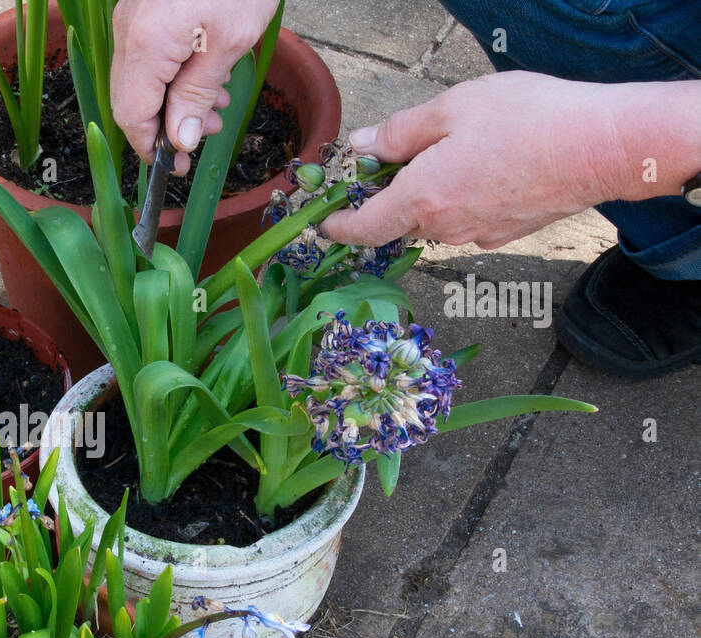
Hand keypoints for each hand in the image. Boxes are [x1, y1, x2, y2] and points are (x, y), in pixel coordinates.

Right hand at [111, 0, 280, 175]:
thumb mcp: (229, 43)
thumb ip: (198, 95)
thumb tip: (181, 141)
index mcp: (145, 44)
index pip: (132, 116)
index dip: (153, 148)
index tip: (178, 168)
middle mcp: (127, 31)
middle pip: (131, 100)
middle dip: (167, 125)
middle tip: (209, 133)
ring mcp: (131, 17)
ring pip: (139, 79)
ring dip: (174, 101)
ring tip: (216, 105)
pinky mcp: (143, 8)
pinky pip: (147, 54)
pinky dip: (172, 75)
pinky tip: (206, 74)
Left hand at [321, 72, 639, 249]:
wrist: (606, 147)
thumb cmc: (530, 119)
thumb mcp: (452, 108)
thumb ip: (400, 132)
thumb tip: (362, 146)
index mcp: (422, 199)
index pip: (363, 229)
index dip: (338, 226)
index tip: (324, 222)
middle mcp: (444, 228)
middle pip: (399, 220)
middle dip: (391, 194)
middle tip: (399, 155)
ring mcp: (477, 235)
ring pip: (435, 218)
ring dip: (431, 193)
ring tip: (457, 150)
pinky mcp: (506, 234)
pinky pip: (467, 218)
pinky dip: (464, 197)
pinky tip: (488, 165)